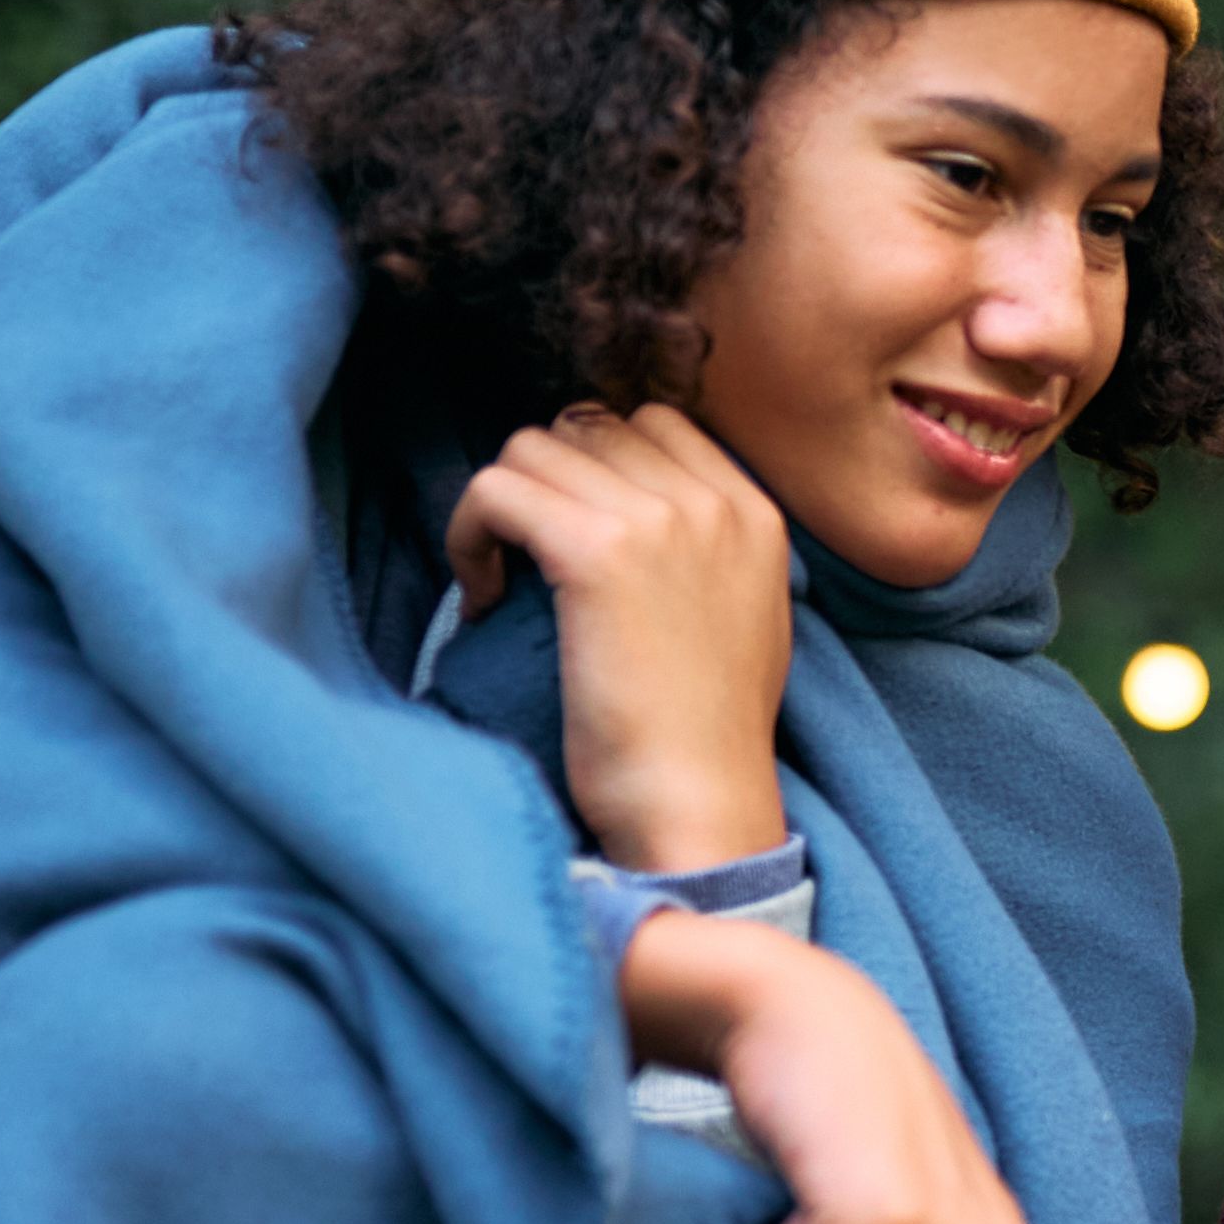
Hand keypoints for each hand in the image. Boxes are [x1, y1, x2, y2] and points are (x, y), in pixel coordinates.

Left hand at [448, 404, 800, 874]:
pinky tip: (482, 598)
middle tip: (529, 561)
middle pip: (585, 427)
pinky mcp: (595, 549)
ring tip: (503, 582)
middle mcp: (713, 501)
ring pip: (531, 449)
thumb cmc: (707, 733)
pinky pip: (495, 490)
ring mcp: (658, 519)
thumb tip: (620, 500)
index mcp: (755, 513)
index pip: (652, 423)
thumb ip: (705, 546)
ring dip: (500, 507)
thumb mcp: (741, 617)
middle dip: (544, 485)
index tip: (573, 536)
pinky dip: (468, 536)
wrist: (699, 799)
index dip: (594, 468)